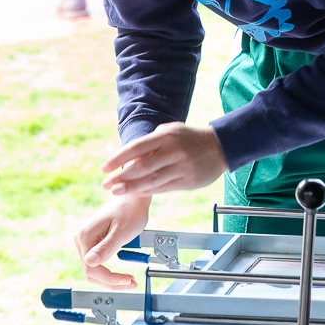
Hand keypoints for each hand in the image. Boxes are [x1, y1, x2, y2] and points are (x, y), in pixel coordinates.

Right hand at [74, 195, 151, 289]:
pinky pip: (98, 264)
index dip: (110, 279)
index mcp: (86, 236)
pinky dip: (111, 273)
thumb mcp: (121, 232)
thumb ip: (106, 247)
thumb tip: (90, 262)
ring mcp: (86, 242)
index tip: (127, 281)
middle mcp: (82, 239)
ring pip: (94, 270)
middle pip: (92, 272)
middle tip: (131, 283)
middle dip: (111, 281)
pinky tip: (123, 275)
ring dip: (111, 279)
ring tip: (129, 280)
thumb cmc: (130, 211)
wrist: (132, 199)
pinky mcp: (93, 244)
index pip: (92, 268)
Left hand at [101, 122, 226, 196]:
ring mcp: (181, 168)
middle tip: (106, 184)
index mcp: (166, 137)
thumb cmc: (190, 138)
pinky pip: (163, 189)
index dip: (117, 159)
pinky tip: (135, 193)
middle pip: (142, 168)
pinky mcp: (187, 182)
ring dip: (131, 188)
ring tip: (116, 192)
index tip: (105, 168)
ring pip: (151, 181)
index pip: (136, 149)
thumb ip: (151, 143)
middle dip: (121, 177)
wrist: (220, 147)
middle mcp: (173, 152)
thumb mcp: (170, 131)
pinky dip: (147, 191)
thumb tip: (129, 158)